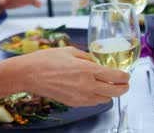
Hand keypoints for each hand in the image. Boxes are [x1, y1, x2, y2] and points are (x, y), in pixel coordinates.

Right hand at [12, 47, 128, 106]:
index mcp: (87, 69)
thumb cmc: (45, 60)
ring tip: (105, 86)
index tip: (125, 74)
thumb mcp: (69, 50)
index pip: (116, 76)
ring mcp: (81, 96)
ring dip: (109, 93)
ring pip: (106, 99)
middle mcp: (87, 85)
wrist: (28, 74)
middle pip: (116, 91)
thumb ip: (87, 57)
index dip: (124, 76)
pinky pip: (93, 103)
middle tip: (123, 83)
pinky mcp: (74, 103)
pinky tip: (91, 90)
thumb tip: (96, 62)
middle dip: (123, 87)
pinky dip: (97, 97)